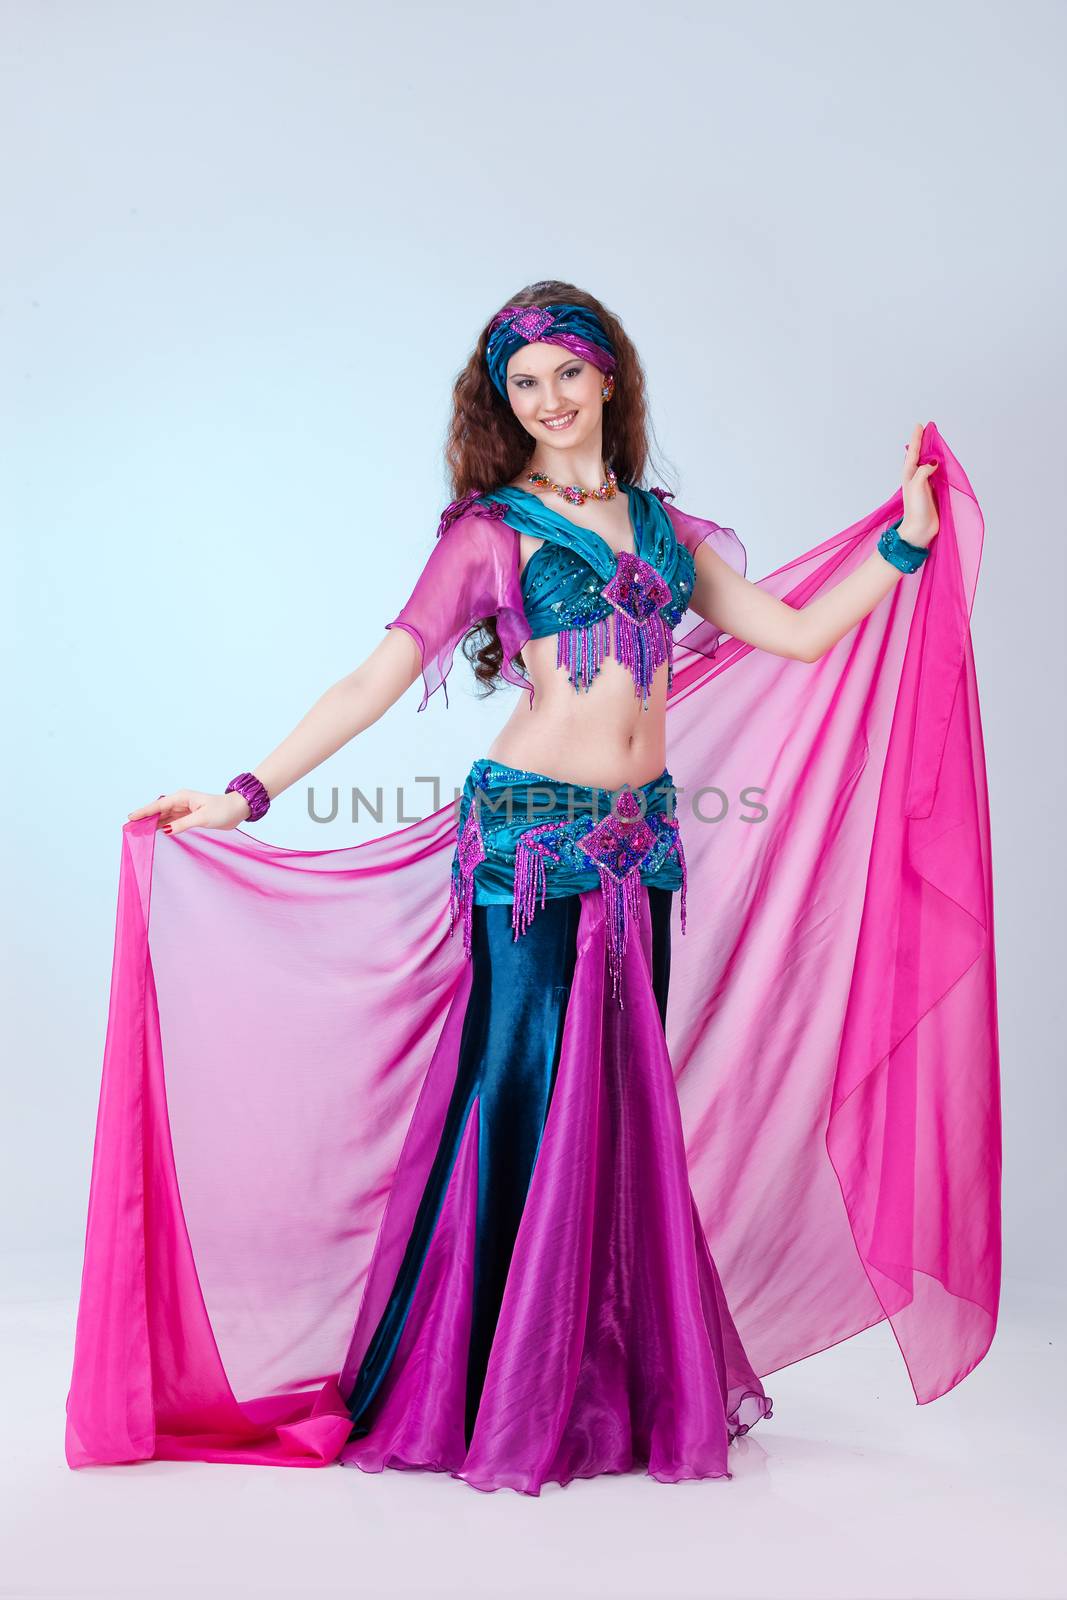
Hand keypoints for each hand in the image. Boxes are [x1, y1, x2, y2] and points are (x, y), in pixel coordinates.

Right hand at [127, 788, 250, 835]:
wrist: (237, 810)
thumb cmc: (223, 810)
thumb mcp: (203, 818)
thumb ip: (183, 824)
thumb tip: (166, 830)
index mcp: (182, 797)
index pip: (159, 805)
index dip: (144, 812)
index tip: (131, 817)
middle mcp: (181, 802)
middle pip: (158, 810)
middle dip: (144, 818)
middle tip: (130, 827)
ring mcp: (184, 809)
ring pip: (163, 816)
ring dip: (152, 822)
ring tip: (138, 830)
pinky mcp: (188, 816)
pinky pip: (171, 821)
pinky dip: (162, 825)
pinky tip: (154, 830)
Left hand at [899, 421, 939, 548]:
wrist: (920, 529)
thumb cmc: (916, 509)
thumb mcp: (917, 485)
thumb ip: (924, 471)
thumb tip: (933, 463)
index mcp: (909, 474)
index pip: (913, 452)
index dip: (917, 438)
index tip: (919, 426)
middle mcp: (915, 477)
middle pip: (920, 455)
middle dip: (923, 442)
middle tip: (928, 430)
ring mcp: (923, 484)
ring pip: (927, 464)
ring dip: (930, 453)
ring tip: (934, 443)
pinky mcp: (931, 491)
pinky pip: (934, 473)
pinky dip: (937, 465)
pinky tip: (939, 463)